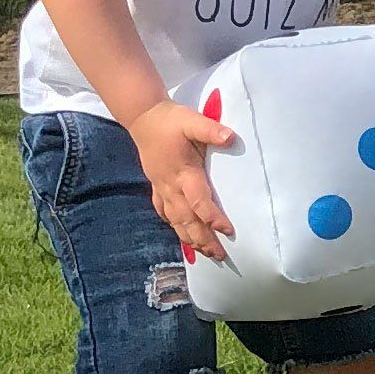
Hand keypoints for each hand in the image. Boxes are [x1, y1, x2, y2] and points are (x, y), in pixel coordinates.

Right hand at [134, 99, 236, 261]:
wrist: (143, 118)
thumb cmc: (171, 120)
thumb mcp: (192, 120)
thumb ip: (211, 130)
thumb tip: (230, 137)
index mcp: (184, 172)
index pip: (199, 201)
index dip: (213, 218)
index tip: (228, 230)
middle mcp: (171, 185)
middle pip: (187, 220)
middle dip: (203, 239)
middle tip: (220, 255)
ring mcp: (162, 188)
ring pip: (175, 220)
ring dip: (190, 239)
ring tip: (206, 253)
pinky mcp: (157, 186)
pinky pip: (164, 212)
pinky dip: (174, 227)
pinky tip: (182, 236)